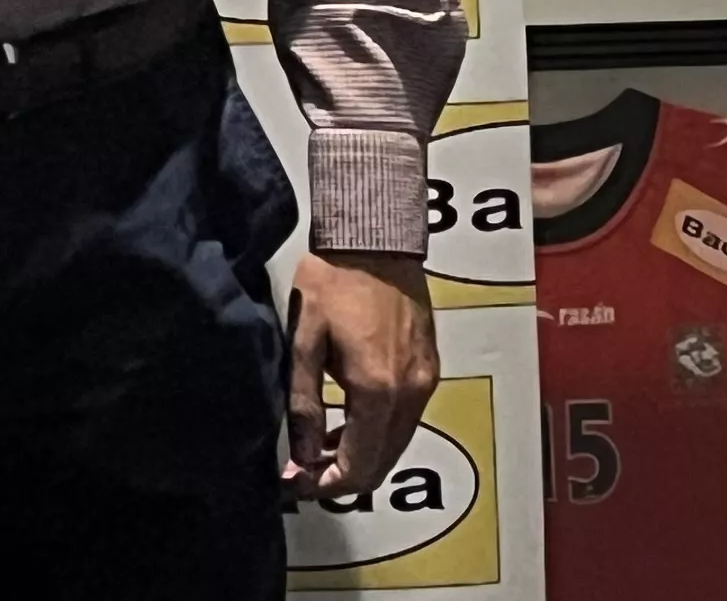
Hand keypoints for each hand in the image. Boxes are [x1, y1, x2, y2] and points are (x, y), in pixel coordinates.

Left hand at [285, 248, 437, 497]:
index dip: (326, 483)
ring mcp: (425, 382)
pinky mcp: (429, 369)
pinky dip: (377, 431)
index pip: (359, 464)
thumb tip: (302, 452)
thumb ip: (304, 403)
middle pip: (382, 462)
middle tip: (302, 470)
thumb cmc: (334, 281)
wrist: (375, 241)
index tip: (297, 483)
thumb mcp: (305, 342)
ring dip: (360, 454)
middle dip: (342, 475)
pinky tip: (346, 419)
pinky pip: (405, 418)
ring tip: (316, 446)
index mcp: (378, 391)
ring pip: (395, 443)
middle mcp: (410, 394)